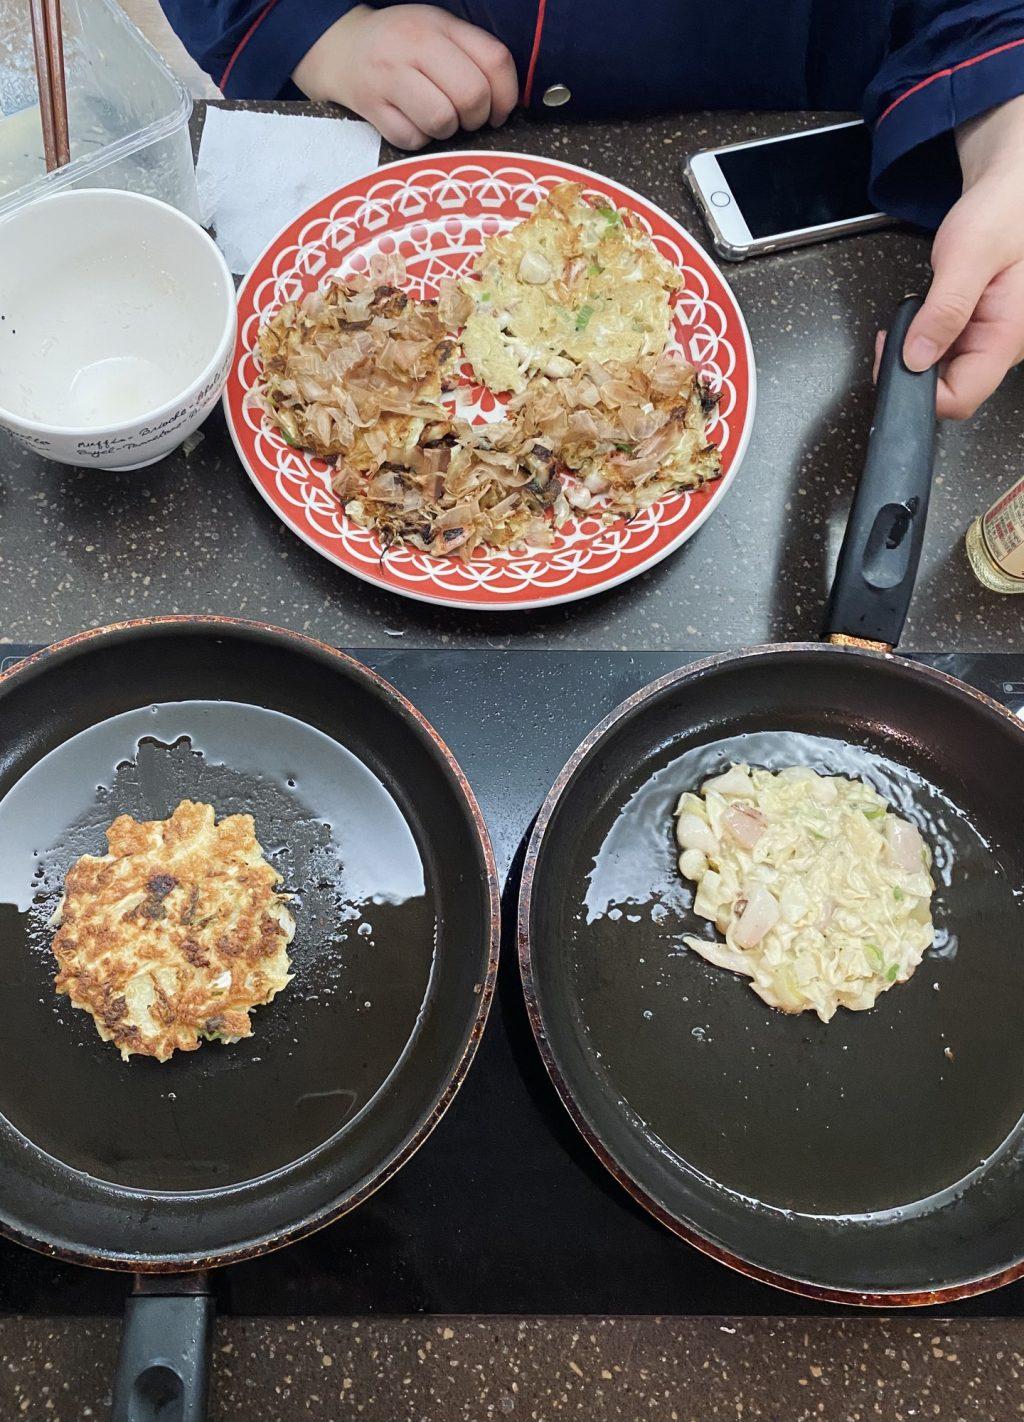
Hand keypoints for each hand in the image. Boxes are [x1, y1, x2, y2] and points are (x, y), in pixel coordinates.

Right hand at [293, 3, 518, 149]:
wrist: (343, 50)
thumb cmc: (402, 46)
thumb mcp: (439, 32)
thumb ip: (474, 56)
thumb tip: (504, 104)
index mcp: (438, 25)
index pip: (494, 60)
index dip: (506, 96)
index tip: (498, 111)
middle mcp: (413, 45)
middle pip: (471, 95)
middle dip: (476, 117)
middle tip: (465, 118)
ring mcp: (389, 77)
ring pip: (442, 121)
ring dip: (446, 130)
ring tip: (436, 118)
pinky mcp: (371, 107)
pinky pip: (412, 139)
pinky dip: (418, 139)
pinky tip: (411, 122)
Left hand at [885, 94, 1023, 419]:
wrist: (1014, 187)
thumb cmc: (1002, 211)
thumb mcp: (969, 254)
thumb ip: (945, 309)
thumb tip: (917, 358)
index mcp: (1007, 336)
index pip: (960, 398)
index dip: (920, 393)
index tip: (893, 360)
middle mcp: (1001, 346)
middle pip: (949, 391)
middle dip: (911, 374)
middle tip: (890, 338)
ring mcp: (989, 340)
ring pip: (943, 374)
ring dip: (915, 356)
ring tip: (907, 319)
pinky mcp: (977, 330)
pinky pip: (945, 352)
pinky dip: (922, 341)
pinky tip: (919, 317)